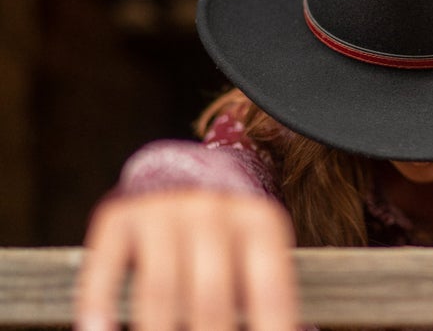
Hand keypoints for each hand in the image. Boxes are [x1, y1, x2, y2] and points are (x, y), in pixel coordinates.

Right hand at [75, 190, 296, 330]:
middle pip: (211, 299)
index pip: (270, 293)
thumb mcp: (256, 259)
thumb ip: (265, 305)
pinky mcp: (120, 215)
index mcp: (260, 222)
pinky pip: (105, 271)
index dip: (270, 330)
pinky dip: (100, 309)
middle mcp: (214, 210)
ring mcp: (164, 210)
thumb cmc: (229, 243)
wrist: (186, 178)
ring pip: (160, 291)